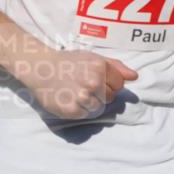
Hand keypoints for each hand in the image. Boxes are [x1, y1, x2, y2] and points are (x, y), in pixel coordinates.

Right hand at [15, 47, 137, 119]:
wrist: (39, 68)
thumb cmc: (67, 62)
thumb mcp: (92, 57)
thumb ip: (116, 66)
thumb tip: (134, 77)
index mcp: (100, 67)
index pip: (119, 85)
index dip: (109, 83)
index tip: (95, 79)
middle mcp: (93, 82)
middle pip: (110, 98)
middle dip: (100, 94)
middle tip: (83, 86)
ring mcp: (82, 98)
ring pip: (99, 108)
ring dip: (90, 103)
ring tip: (76, 92)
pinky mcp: (72, 110)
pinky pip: (86, 115)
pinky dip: (79, 110)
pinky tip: (70, 98)